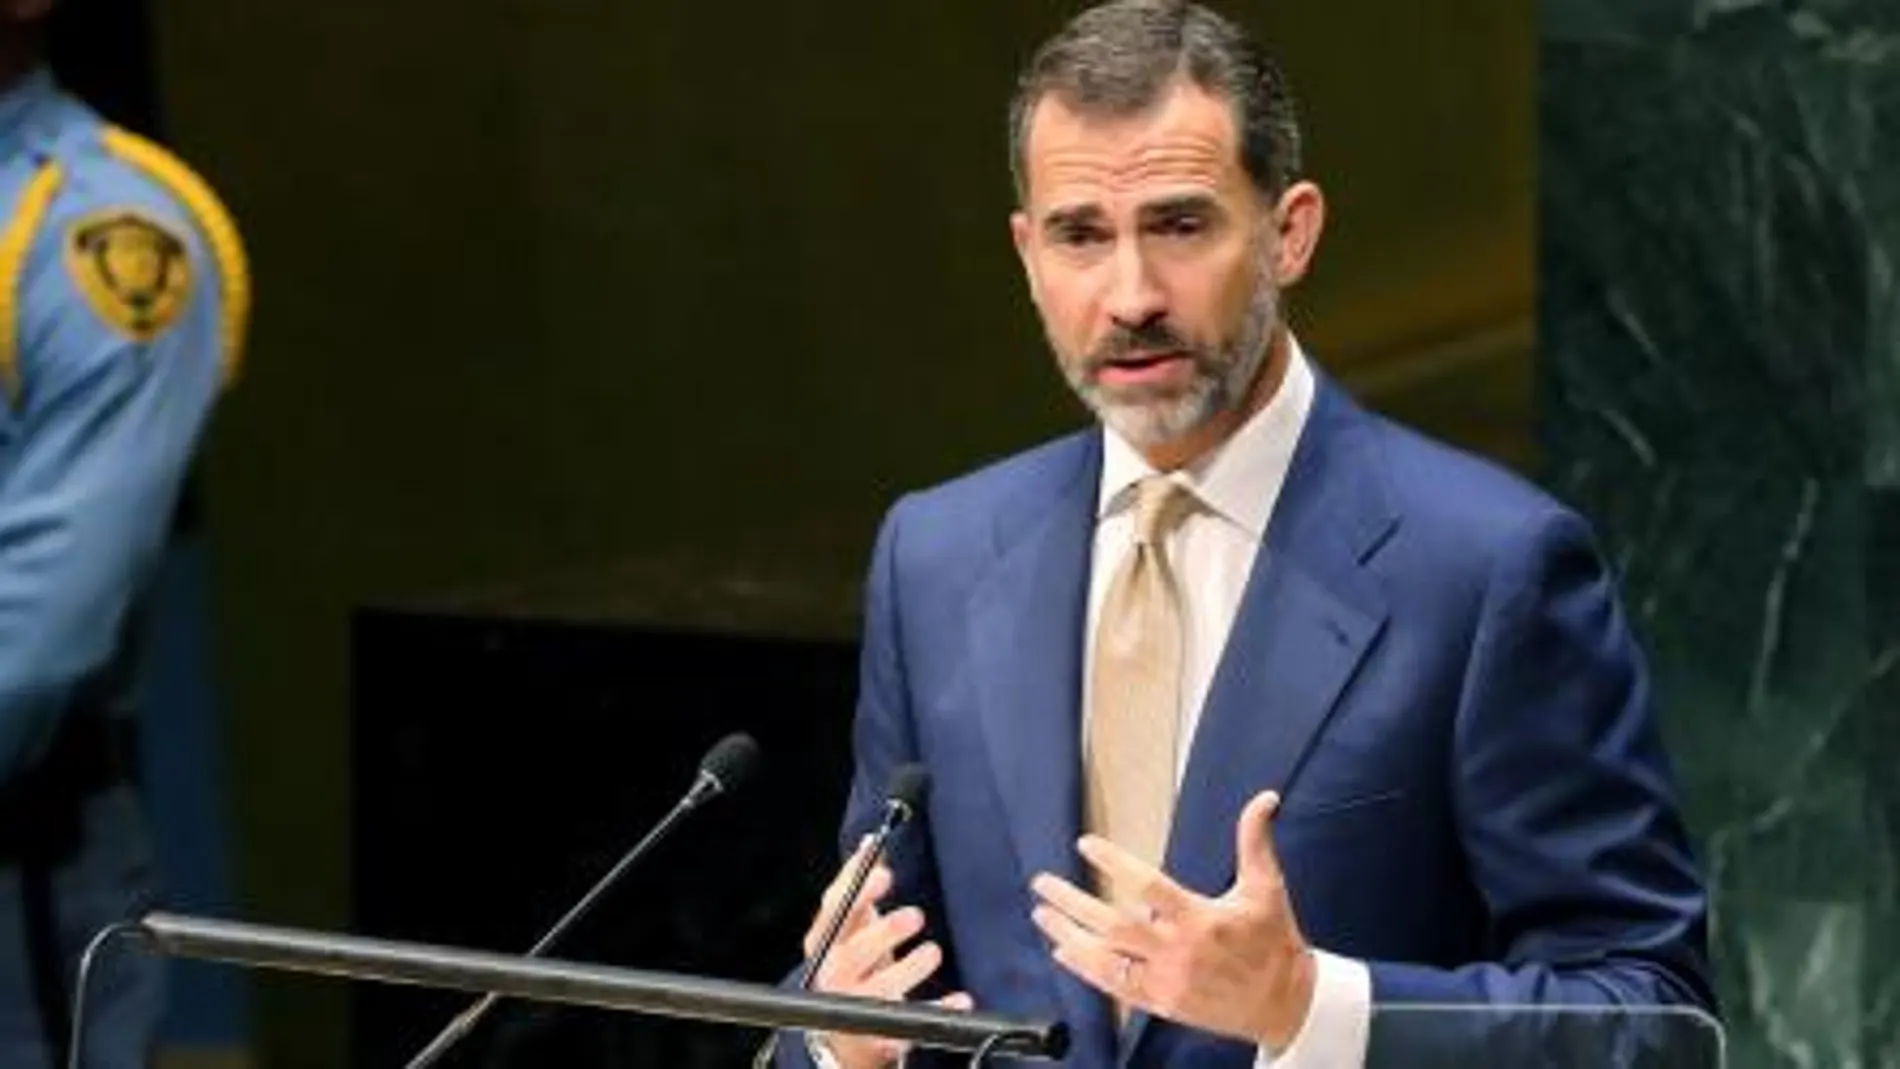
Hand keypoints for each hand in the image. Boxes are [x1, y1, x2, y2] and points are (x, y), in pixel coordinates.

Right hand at [802, 838, 971, 1068]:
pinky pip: (914, 1023)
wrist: (842, 1029)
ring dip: (910, 968)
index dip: (856, 892)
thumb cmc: (850, 964)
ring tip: (932, 952)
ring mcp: (856, 1007)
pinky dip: (939, 1010)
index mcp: (824, 943)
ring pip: (881, 990)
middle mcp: (833, 975)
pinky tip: (960, 999)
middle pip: (853, 953)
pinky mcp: (883, 1035)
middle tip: (914, 915)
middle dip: (884, 932)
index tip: (884, 874)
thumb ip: (859, 888)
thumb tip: (870, 842)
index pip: (834, 912)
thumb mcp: (850, 927)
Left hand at [1029, 790, 1315, 1050]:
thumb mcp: (1267, 887)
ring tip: (1042, 915)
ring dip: (1069, 936)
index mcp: (1201, 919)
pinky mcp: (1162, 1003)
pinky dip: (1086, 970)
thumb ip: (1255, 841)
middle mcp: (1179, 952)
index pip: (1148, 885)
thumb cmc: (1274, 942)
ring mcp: (1167, 981)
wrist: (1284, 1003)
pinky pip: (1115, 988)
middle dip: (1073, 903)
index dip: (1114, 863)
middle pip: (1114, 926)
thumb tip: (1265, 798)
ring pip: (1106, 960)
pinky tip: (1063, 953)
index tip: (1085, 844)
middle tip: (1043, 884)